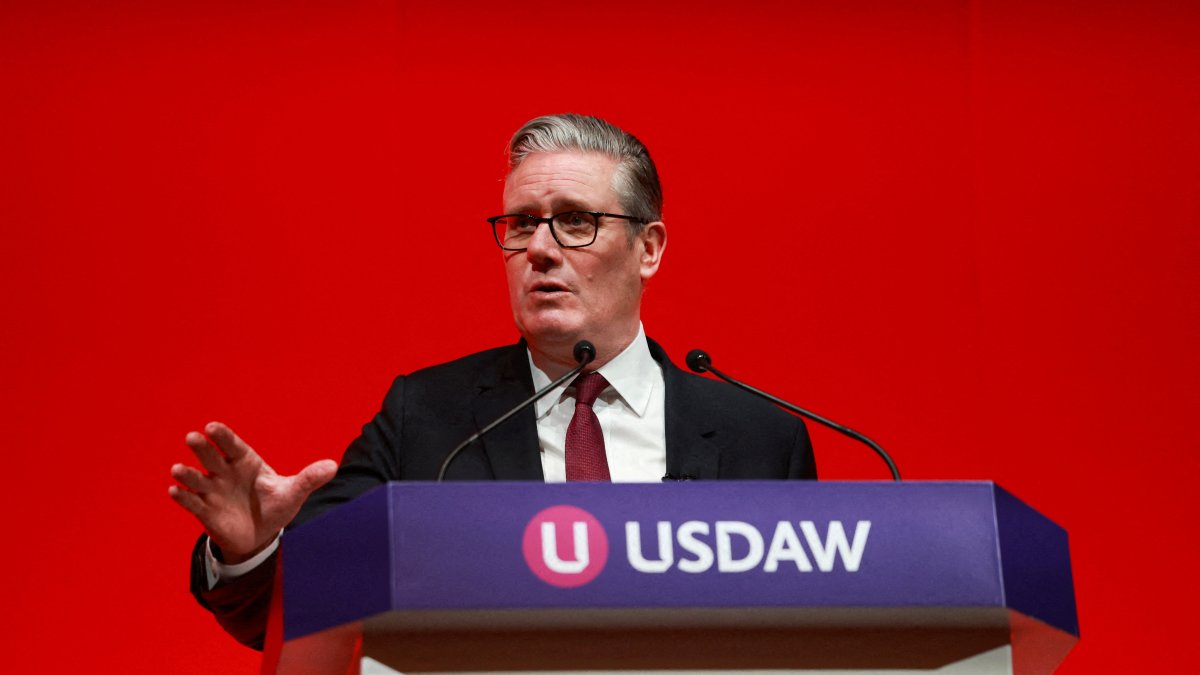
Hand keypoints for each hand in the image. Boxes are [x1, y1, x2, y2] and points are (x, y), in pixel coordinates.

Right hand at [168, 421, 337, 563]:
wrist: (261, 535)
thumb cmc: (275, 506)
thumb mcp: (293, 493)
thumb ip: (309, 479)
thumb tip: (333, 466)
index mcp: (245, 462)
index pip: (232, 445)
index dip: (223, 436)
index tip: (213, 426)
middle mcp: (225, 472)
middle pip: (211, 457)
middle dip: (202, 448)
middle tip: (193, 437)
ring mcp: (213, 491)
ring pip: (197, 479)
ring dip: (187, 474)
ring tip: (178, 469)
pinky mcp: (205, 511)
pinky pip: (191, 502)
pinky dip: (183, 497)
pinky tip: (174, 490)